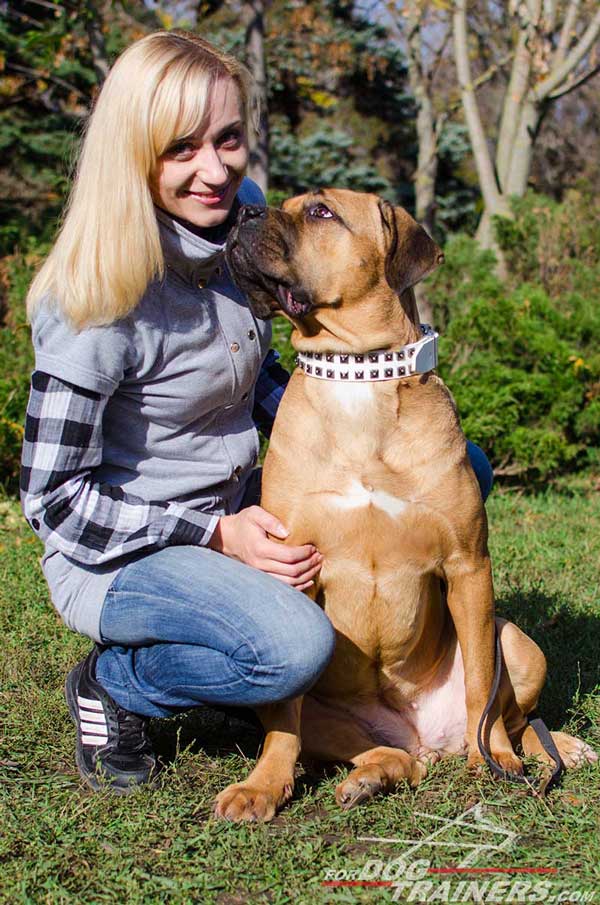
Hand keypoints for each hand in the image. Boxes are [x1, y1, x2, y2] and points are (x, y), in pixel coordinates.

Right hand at [208, 505, 322, 589]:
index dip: (304, 553)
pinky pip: (283, 587)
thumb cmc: (244, 523)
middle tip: (320, 556)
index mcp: (260, 548)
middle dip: (309, 564)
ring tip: (317, 566)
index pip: (289, 556)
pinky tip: (309, 580)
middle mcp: (260, 564)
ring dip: (306, 575)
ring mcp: (260, 574)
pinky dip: (298, 586)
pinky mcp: (262, 577)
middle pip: (292, 571)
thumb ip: (270, 520)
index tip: (313, 547)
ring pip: (289, 583)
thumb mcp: (255, 513)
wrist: (227, 538)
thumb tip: (287, 532)